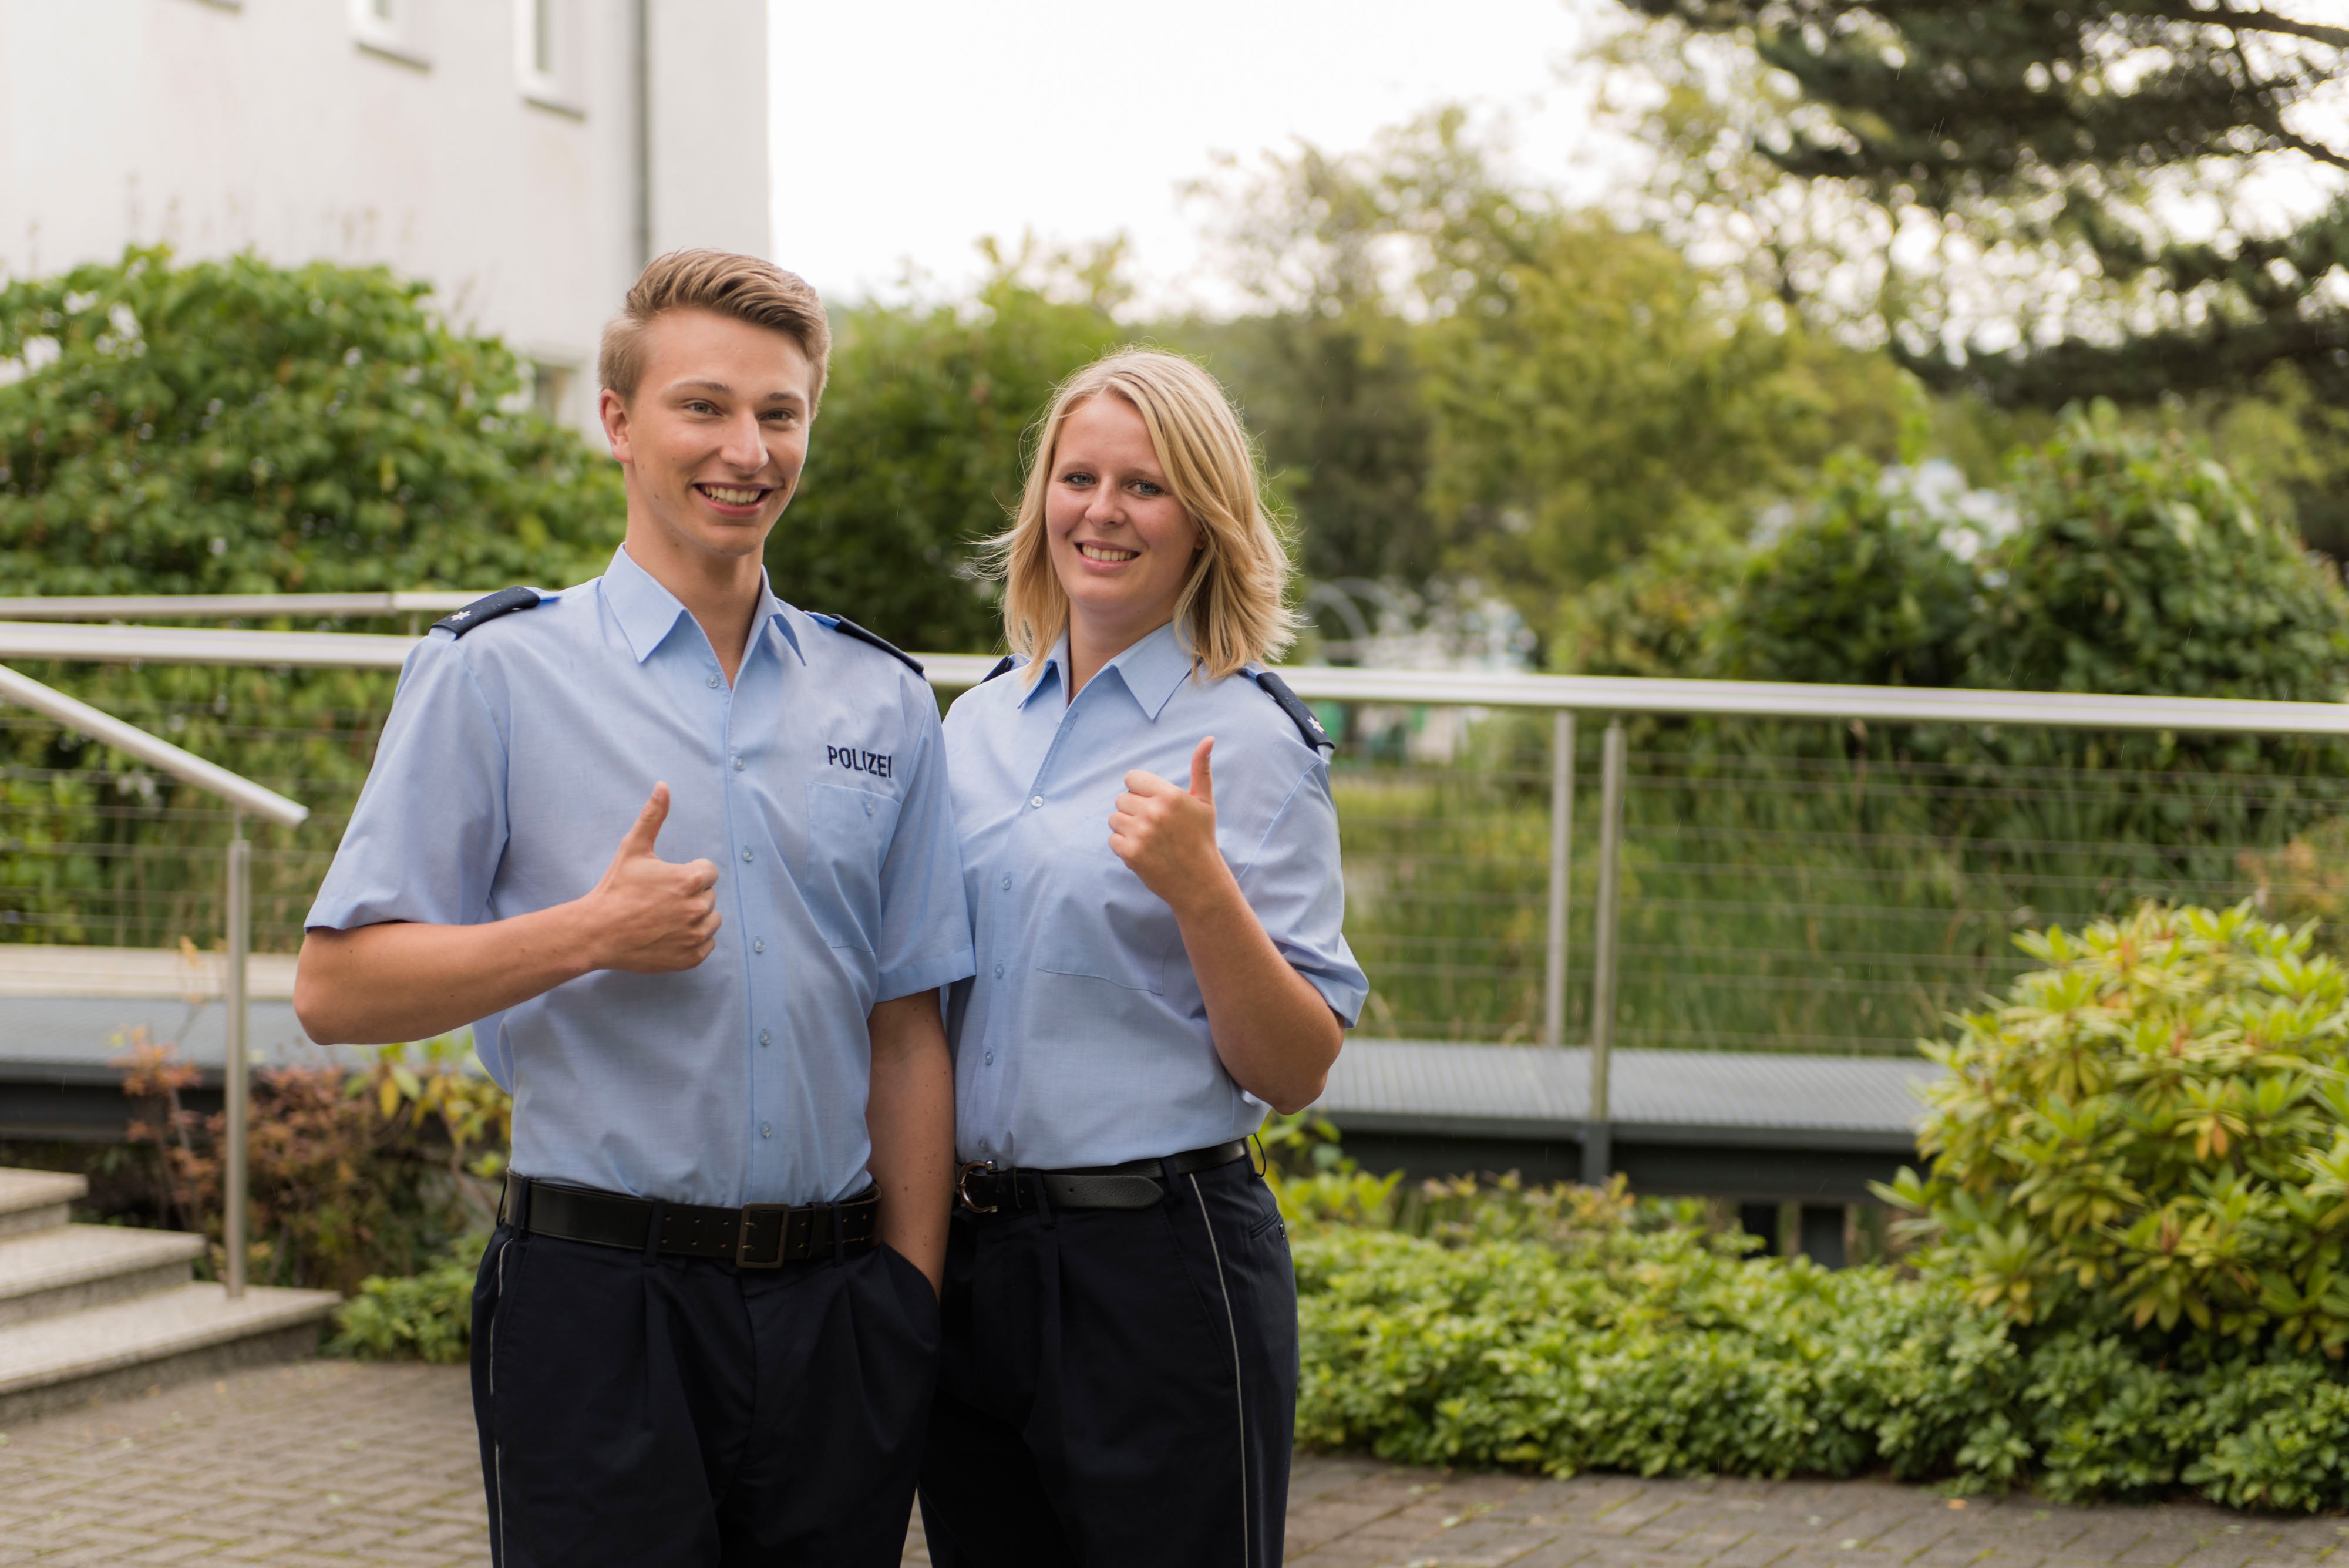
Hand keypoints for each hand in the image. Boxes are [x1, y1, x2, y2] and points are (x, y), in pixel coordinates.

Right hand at [575, 784, 720, 972]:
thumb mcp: (633, 848)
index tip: (665, 881)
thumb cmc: (615, 889)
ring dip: (695, 918)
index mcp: (691, 880)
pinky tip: (669, 934)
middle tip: (660, 900)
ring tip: (665, 917)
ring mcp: (695, 936)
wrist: (597, 931)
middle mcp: (698, 909)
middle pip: (709, 896)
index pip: (708, 872)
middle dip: (690, 895)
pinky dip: (693, 940)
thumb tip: (663, 786)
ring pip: (711, 920)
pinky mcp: (690, 958)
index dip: (688, 873)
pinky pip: (707, 945)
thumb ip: (653, 816)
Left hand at [1110, 738, 1230, 915]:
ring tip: (1149, 839)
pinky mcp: (1131, 853)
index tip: (1153, 805)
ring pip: (1114, 819)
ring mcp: (1141, 833)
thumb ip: (1201, 769)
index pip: (1131, 779)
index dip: (1140, 792)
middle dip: (1134, 811)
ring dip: (1126, 829)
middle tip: (1154, 827)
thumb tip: (1208, 738)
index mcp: (1170, 795)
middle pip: (1121, 799)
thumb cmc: (1201, 839)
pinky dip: (1124, 847)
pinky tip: (1144, 852)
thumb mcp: (1205, 802)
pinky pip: (1113, 839)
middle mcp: (1154, 811)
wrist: (1200, 882)